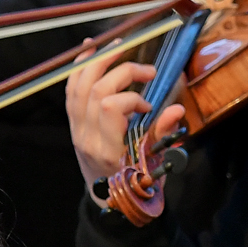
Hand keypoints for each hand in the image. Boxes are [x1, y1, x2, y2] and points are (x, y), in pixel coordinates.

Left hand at [64, 40, 183, 197]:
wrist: (108, 199)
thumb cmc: (136, 183)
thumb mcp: (155, 164)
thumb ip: (162, 135)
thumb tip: (177, 109)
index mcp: (107, 149)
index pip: (110, 107)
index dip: (132, 98)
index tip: (148, 106)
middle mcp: (87, 137)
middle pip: (97, 89)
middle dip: (124, 71)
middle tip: (147, 71)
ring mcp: (76, 129)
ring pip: (79, 84)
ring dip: (98, 60)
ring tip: (120, 47)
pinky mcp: (72, 123)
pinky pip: (70, 89)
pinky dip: (79, 66)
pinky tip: (92, 49)